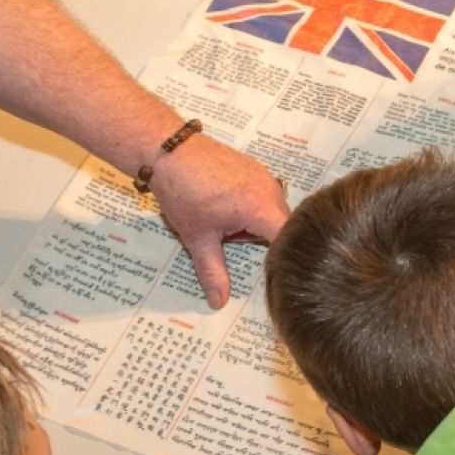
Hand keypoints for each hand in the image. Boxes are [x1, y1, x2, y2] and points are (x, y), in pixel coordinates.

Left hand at [149, 135, 289, 308]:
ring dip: (252, 223)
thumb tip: (219, 303)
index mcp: (262, 208)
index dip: (278, 259)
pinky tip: (222, 205)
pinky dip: (248, 207)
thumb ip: (213, 273)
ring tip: (220, 220)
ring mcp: (263, 176)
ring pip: (270, 211)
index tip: (264, 271)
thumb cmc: (183, 192)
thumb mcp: (198, 238)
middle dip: (259, 240)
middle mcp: (270, 189)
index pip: (286, 241)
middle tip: (228, 240)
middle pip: (280, 227)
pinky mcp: (254, 168)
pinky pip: (262, 196)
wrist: (168, 152)